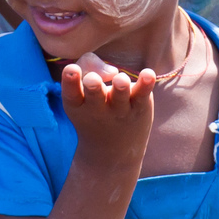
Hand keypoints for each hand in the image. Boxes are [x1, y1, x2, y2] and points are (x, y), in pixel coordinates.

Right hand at [61, 54, 154, 168]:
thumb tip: (112, 70)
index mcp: (77, 104)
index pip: (71, 93)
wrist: (112, 152)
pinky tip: (148, 74)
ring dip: (120, 87)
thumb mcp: (82, 88)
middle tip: (92, 80)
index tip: (71, 69)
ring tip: (121, 80)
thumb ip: (88, 66)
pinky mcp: (139, 107)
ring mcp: (120, 109)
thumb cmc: (93, 107)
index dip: (69, 81)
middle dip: (94, 86)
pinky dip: (146, 84)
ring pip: (120, 95)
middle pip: (95, 94)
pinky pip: (143, 94)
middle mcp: (97, 108)